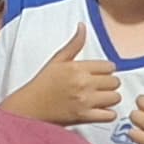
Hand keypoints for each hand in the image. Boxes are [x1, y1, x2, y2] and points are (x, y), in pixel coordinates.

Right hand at [4, 27, 121, 126]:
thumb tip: (82, 26)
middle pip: (114, 82)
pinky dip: (107, 114)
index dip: (106, 71)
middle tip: (98, 87)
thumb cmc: (42, 84)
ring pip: (115, 97)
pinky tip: (99, 111)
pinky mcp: (84, 117)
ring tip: (99, 99)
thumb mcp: (57, 60)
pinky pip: (109, 115)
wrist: (28, 107)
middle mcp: (83, 83)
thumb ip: (74, 44)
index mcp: (77, 68)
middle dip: (109, 84)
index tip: (98, 75)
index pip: (109, 66)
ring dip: (110, 98)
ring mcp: (84, 101)